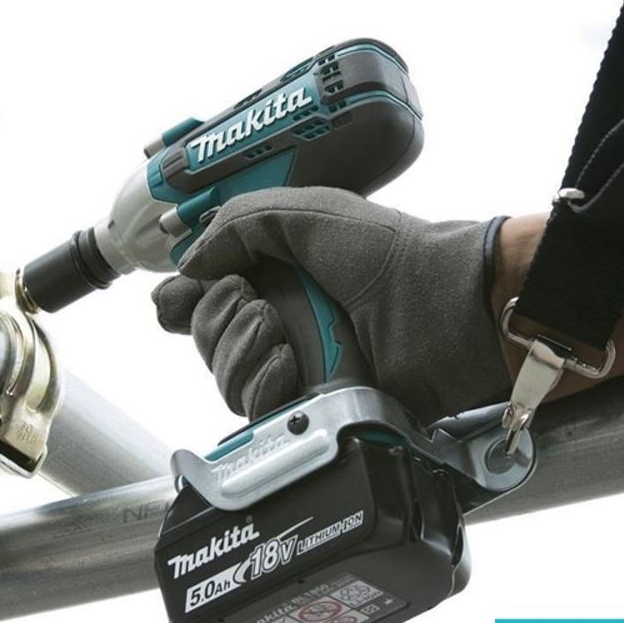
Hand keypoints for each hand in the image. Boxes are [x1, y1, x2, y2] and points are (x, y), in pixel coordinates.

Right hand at [152, 187, 509, 424]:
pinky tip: (293, 367)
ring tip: (282, 335)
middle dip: (218, 321)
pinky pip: (256, 408)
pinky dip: (265, 385)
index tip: (181, 299)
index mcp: (271, 272)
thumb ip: (237, 225)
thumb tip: (188, 267)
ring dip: (241, 352)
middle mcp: (276, 317)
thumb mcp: (306, 213)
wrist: (442, 306)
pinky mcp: (310, 404)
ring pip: (223, 376)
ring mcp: (293, 364)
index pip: (202, 295)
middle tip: (257, 304)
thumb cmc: (385, 252)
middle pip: (204, 338)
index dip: (183, 302)